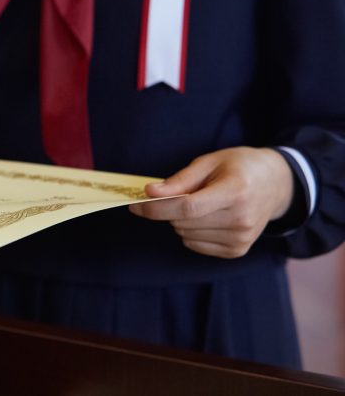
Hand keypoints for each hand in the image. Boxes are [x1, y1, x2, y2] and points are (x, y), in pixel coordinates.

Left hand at [128, 147, 294, 258]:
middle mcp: (241, 219)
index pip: (187, 208)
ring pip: (185, 235)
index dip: (156, 208)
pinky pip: (195, 244)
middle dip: (168, 208)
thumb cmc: (239, 167)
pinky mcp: (238, 250)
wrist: (276, 184)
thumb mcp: (209, 162)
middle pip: (183, 222)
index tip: (136, 204)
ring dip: (181, 220)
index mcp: (235, 192)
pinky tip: (208, 217)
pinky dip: (191, 231)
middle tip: (179, 193)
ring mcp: (241, 238)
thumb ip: (180, 180)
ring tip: (203, 202)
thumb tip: (150, 193)